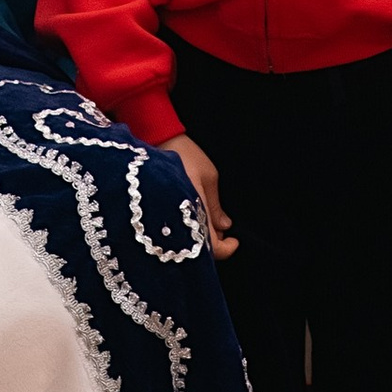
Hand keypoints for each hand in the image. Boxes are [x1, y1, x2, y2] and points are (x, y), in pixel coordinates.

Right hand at [163, 133, 236, 256]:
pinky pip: (179, 233)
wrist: (157, 141)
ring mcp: (168, 218)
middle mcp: (178, 219)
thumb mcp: (209, 176)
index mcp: (193, 210)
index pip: (211, 246)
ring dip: (203, 240)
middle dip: (215, 247)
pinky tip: (197, 222)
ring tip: (213, 226)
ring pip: (188, 244)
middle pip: (199, 251)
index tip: (234, 241)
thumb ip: (216, 206)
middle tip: (226, 235)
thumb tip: (225, 227)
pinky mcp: (161, 213)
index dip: (226, 249)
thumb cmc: (185, 155)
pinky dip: (191, 233)